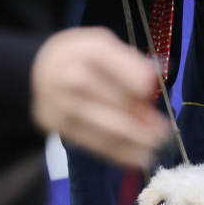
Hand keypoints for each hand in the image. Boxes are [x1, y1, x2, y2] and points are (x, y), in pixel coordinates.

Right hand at [31, 27, 169, 168]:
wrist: (38, 69)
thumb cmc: (82, 57)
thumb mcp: (106, 45)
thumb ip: (131, 64)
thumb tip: (152, 83)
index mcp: (90, 52)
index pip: (129, 78)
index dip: (144, 91)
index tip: (150, 96)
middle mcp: (73, 78)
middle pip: (123, 107)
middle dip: (147, 123)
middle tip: (165, 133)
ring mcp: (64, 106)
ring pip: (112, 132)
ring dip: (139, 144)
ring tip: (156, 149)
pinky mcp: (59, 127)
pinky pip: (98, 146)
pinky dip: (122, 155)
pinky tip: (140, 158)